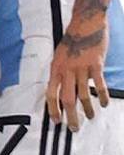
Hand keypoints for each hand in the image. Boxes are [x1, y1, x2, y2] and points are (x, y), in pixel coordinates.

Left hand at [46, 13, 109, 130]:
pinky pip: (99, 85)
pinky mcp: (95, 65)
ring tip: (91, 117)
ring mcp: (81, 68)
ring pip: (83, 95)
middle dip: (70, 116)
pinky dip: (101, 96)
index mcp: (56, 69)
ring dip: (87, 109)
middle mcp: (66, 70)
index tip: (56, 121)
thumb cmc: (72, 41)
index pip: (51, 93)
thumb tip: (60, 90)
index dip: (53, 109)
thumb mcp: (59, 57)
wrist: (85, 25)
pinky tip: (104, 104)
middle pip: (67, 99)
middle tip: (74, 128)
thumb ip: (61, 73)